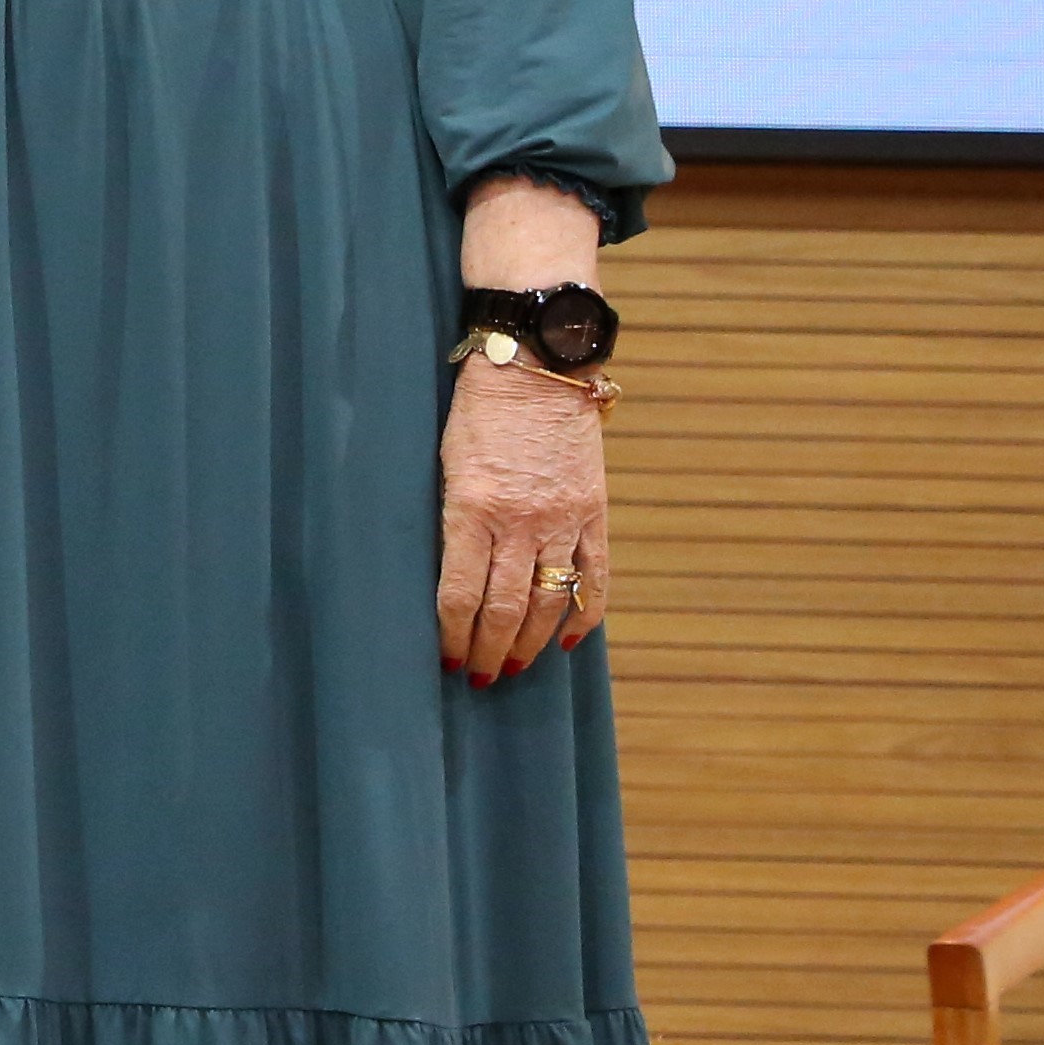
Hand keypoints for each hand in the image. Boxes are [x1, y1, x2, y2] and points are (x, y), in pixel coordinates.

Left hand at [437, 354, 609, 683]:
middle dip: (490, 650)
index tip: (446, 660)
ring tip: (515, 668)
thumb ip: (452, 520)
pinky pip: (597, 576)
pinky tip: (567, 642)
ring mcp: (563, 518)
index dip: (452, 635)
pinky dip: (583, 615)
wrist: (537, 368)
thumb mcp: (446, 465)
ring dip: (531, 643)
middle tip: (480, 677)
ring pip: (549, 600)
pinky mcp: (594, 511)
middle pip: (505, 607)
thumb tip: (451, 581)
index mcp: (472, 508)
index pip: (461, 593)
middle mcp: (520, 520)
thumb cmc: (476, 413)